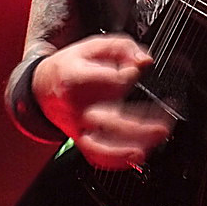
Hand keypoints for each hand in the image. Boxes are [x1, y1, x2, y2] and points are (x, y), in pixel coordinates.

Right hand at [32, 34, 171, 169]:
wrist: (43, 86)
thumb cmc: (71, 65)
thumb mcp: (93, 45)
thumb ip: (122, 48)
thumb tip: (144, 61)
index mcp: (75, 78)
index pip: (107, 81)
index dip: (128, 75)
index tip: (138, 69)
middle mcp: (76, 106)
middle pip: (108, 120)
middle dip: (139, 125)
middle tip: (163, 123)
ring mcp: (78, 126)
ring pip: (101, 145)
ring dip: (129, 148)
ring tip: (153, 143)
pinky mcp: (80, 139)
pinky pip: (95, 155)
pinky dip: (116, 160)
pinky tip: (136, 155)